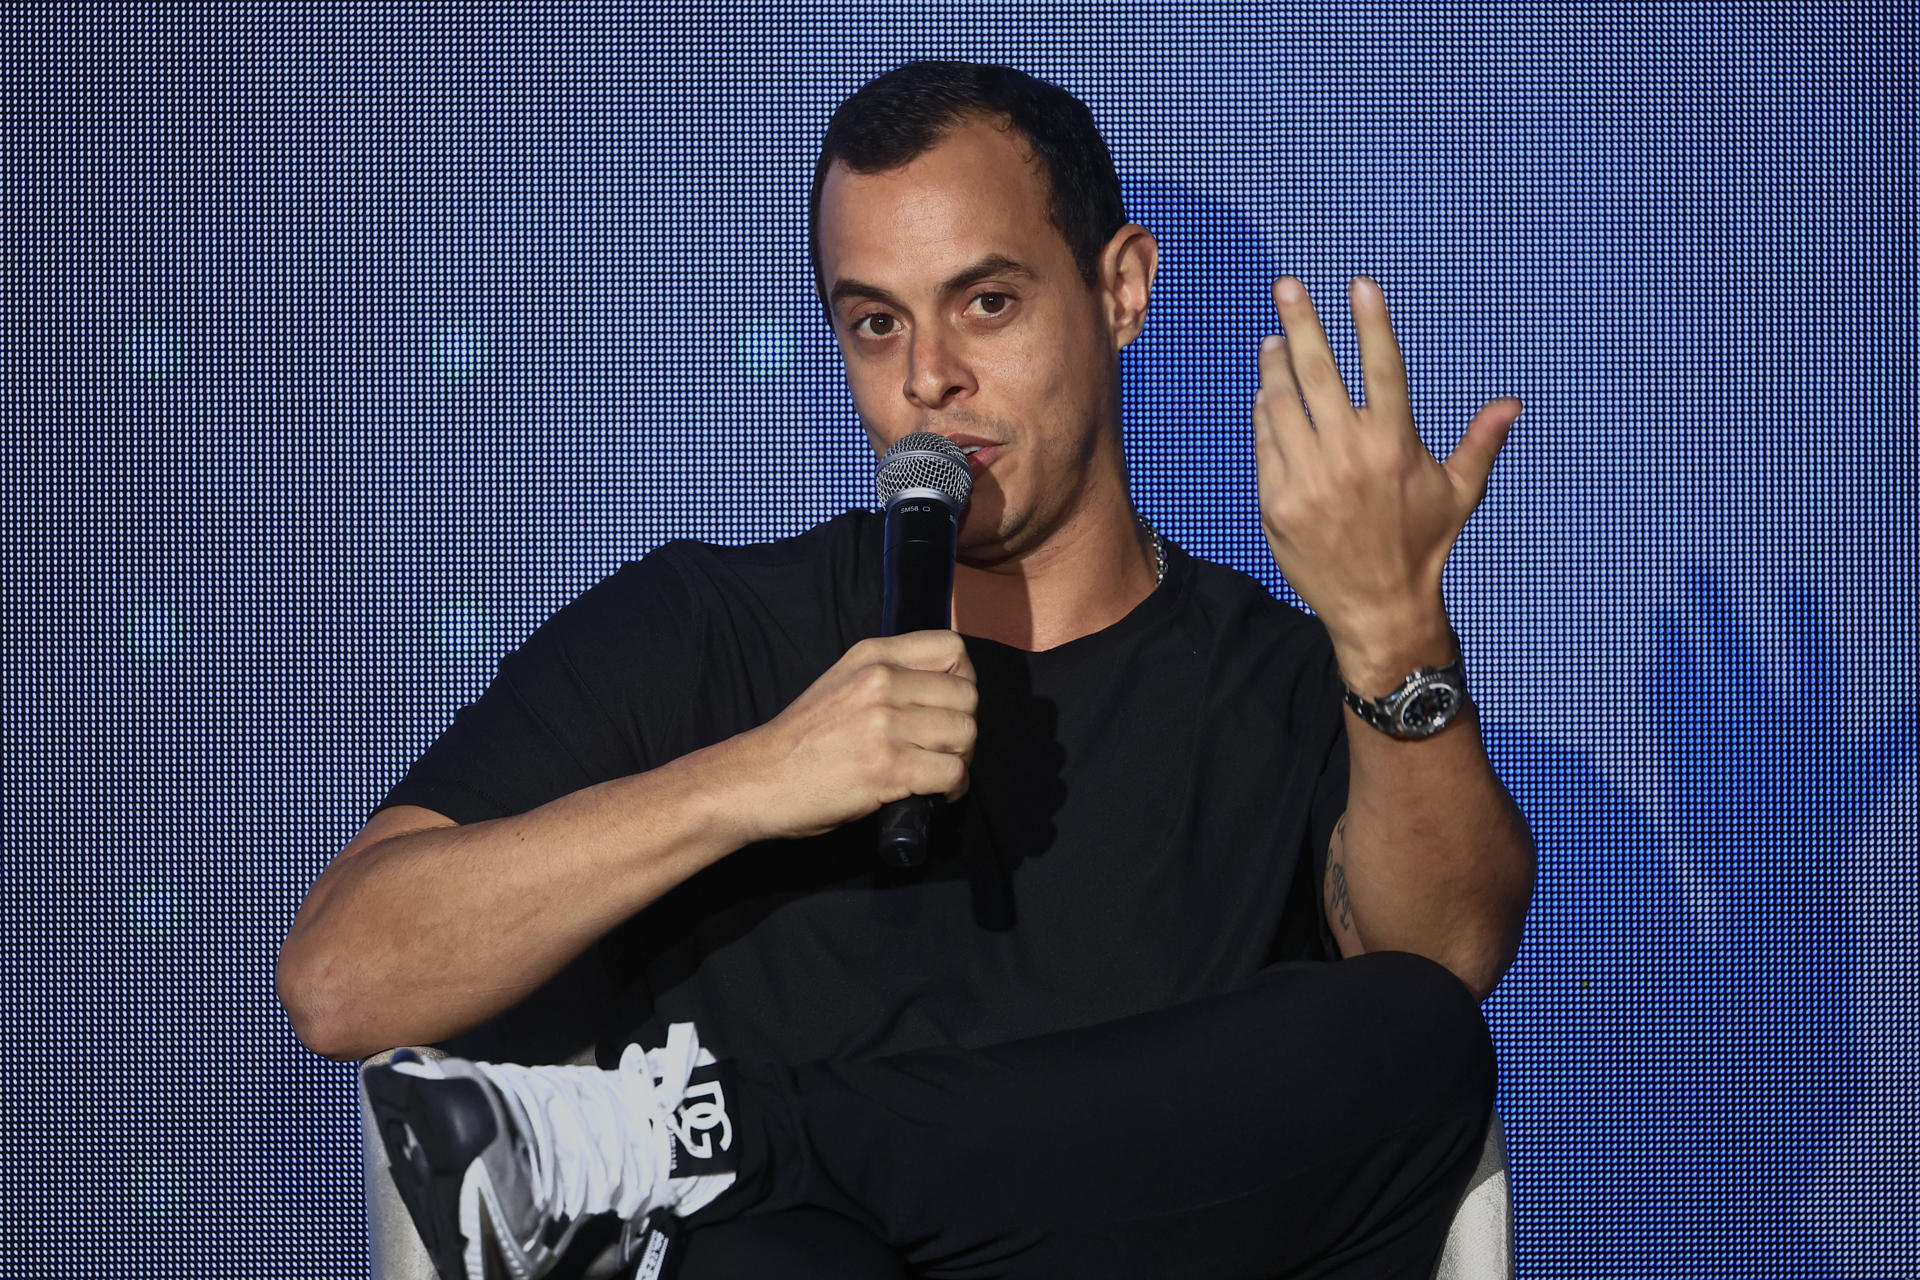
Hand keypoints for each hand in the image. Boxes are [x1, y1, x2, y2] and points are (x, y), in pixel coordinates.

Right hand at [728, 630, 977, 842]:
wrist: (758, 779)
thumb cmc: (801, 739)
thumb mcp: (842, 683)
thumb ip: (886, 676)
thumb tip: (941, 692)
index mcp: (872, 655)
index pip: (952, 649)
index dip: (963, 680)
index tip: (949, 707)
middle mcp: (882, 681)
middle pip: (967, 696)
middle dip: (964, 726)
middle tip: (945, 749)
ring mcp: (885, 723)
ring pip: (965, 734)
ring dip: (960, 758)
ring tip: (939, 771)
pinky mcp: (888, 766)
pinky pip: (953, 772)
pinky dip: (954, 788)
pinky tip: (937, 794)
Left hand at [1254, 275, 1521, 692]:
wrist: (1379, 609)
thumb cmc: (1424, 546)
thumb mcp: (1460, 494)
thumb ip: (1480, 443)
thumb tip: (1512, 404)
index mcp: (1397, 446)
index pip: (1382, 367)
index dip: (1371, 322)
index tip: (1358, 284)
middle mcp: (1350, 457)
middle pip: (1319, 373)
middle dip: (1301, 323)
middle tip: (1286, 286)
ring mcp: (1308, 479)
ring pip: (1284, 404)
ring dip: (1275, 366)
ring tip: (1273, 341)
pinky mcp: (1276, 502)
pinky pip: (1265, 443)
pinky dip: (1265, 415)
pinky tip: (1267, 395)